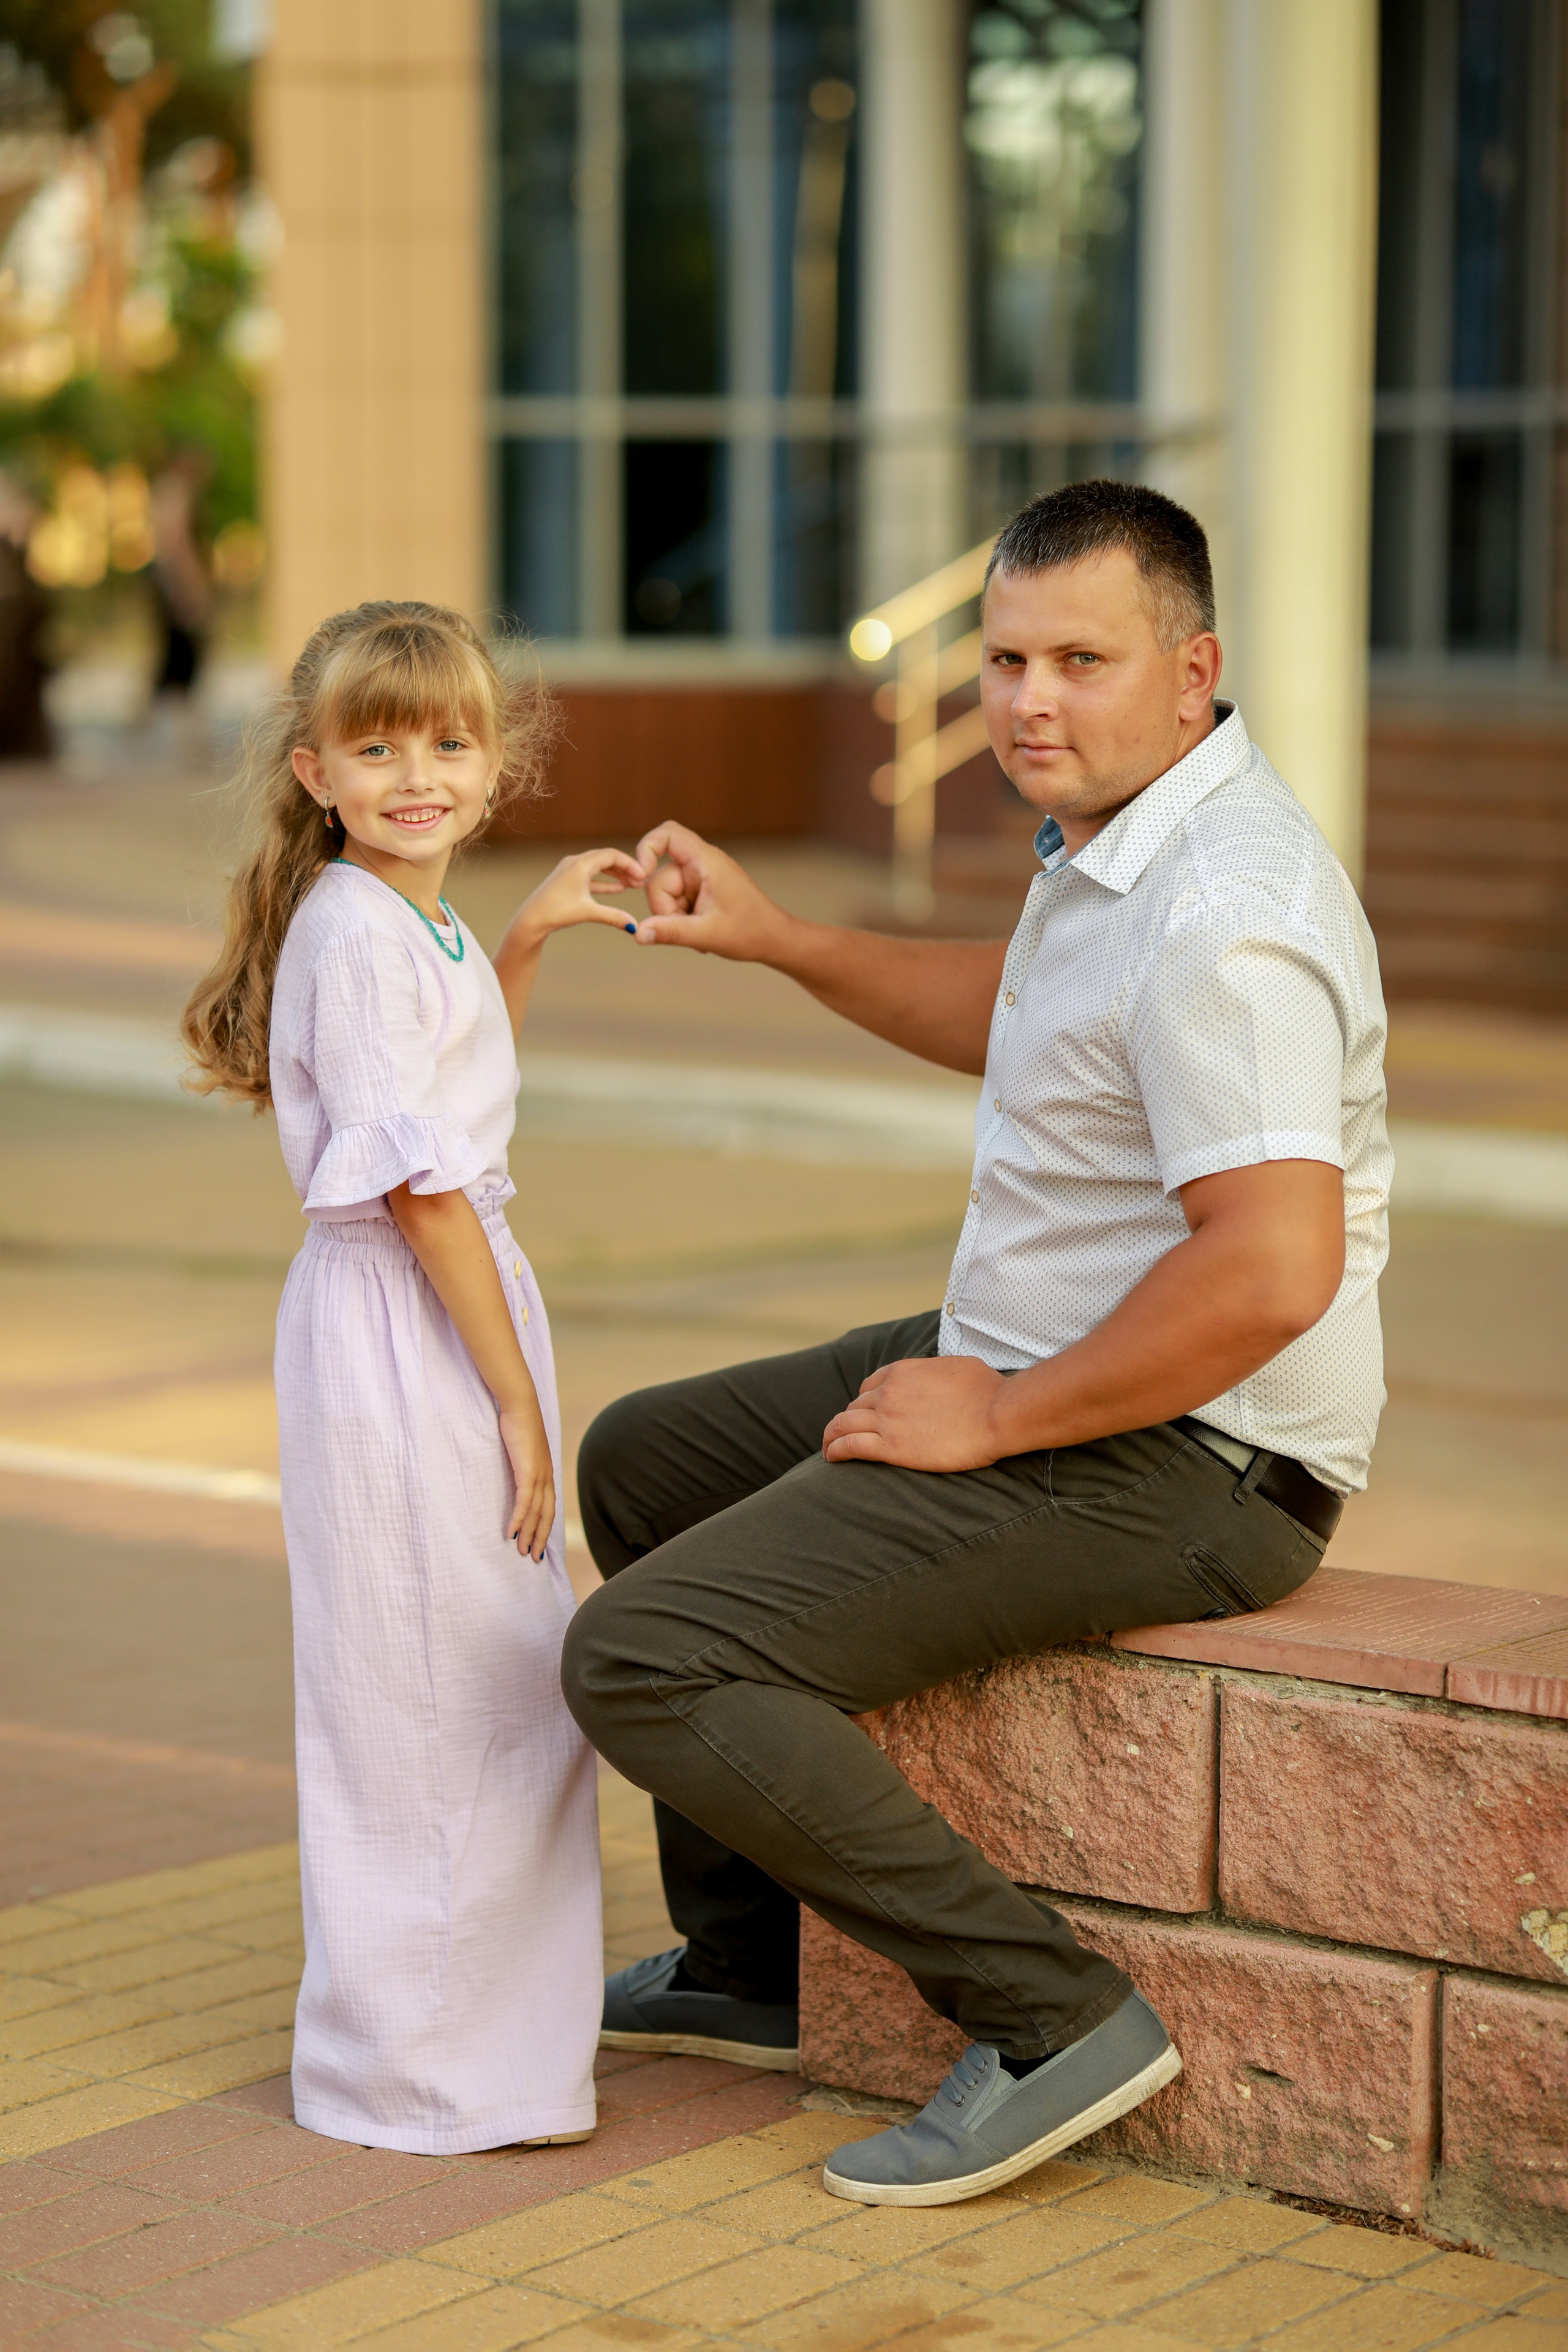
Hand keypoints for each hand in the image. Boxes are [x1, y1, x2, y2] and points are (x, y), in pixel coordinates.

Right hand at [498, 1401, 555, 1560]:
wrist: (520, 1406)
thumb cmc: (519, 1423)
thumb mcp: (523, 1447)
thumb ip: (522, 1461)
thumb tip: (516, 1470)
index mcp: (546, 1472)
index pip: (549, 1506)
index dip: (545, 1526)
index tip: (539, 1542)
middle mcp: (546, 1477)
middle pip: (547, 1515)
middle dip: (540, 1538)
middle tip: (534, 1558)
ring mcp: (539, 1475)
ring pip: (537, 1513)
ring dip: (529, 1534)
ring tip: (522, 1552)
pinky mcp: (528, 1472)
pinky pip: (524, 1503)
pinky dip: (519, 1520)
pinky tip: (511, 1533)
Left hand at [508, 847, 648, 948]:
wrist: (531, 919)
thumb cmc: (556, 912)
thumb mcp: (588, 913)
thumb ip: (614, 917)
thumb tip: (635, 927)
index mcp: (580, 864)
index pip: (611, 855)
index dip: (630, 864)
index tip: (643, 876)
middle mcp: (575, 862)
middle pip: (606, 858)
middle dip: (625, 869)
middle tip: (641, 881)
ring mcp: (569, 870)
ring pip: (598, 867)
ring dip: (616, 875)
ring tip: (632, 885)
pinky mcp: (566, 880)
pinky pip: (590, 877)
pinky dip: (604, 882)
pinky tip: (618, 889)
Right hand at [631, 822, 792, 960]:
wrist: (775, 939)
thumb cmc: (750, 931)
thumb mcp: (707, 934)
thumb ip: (671, 932)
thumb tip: (638, 934)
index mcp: (706, 861)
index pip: (668, 834)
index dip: (647, 848)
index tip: (640, 876)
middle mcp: (701, 864)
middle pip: (659, 877)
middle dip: (666, 908)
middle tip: (688, 930)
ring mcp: (700, 877)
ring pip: (665, 894)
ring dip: (675, 918)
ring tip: (699, 932)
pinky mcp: (700, 890)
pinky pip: (676, 901)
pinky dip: (682, 919)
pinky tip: (701, 931)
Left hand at [822, 1356, 1009, 1471]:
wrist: (997, 1415)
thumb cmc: (988, 1390)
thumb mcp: (957, 1366)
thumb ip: (937, 1371)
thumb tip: (940, 1376)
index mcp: (903, 1372)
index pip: (869, 1385)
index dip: (864, 1401)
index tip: (866, 1413)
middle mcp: (889, 1392)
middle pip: (855, 1406)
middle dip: (849, 1420)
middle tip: (846, 1434)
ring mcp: (887, 1419)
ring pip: (844, 1424)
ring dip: (832, 1435)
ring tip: (828, 1447)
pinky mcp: (891, 1447)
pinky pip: (850, 1446)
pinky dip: (836, 1451)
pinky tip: (832, 1458)